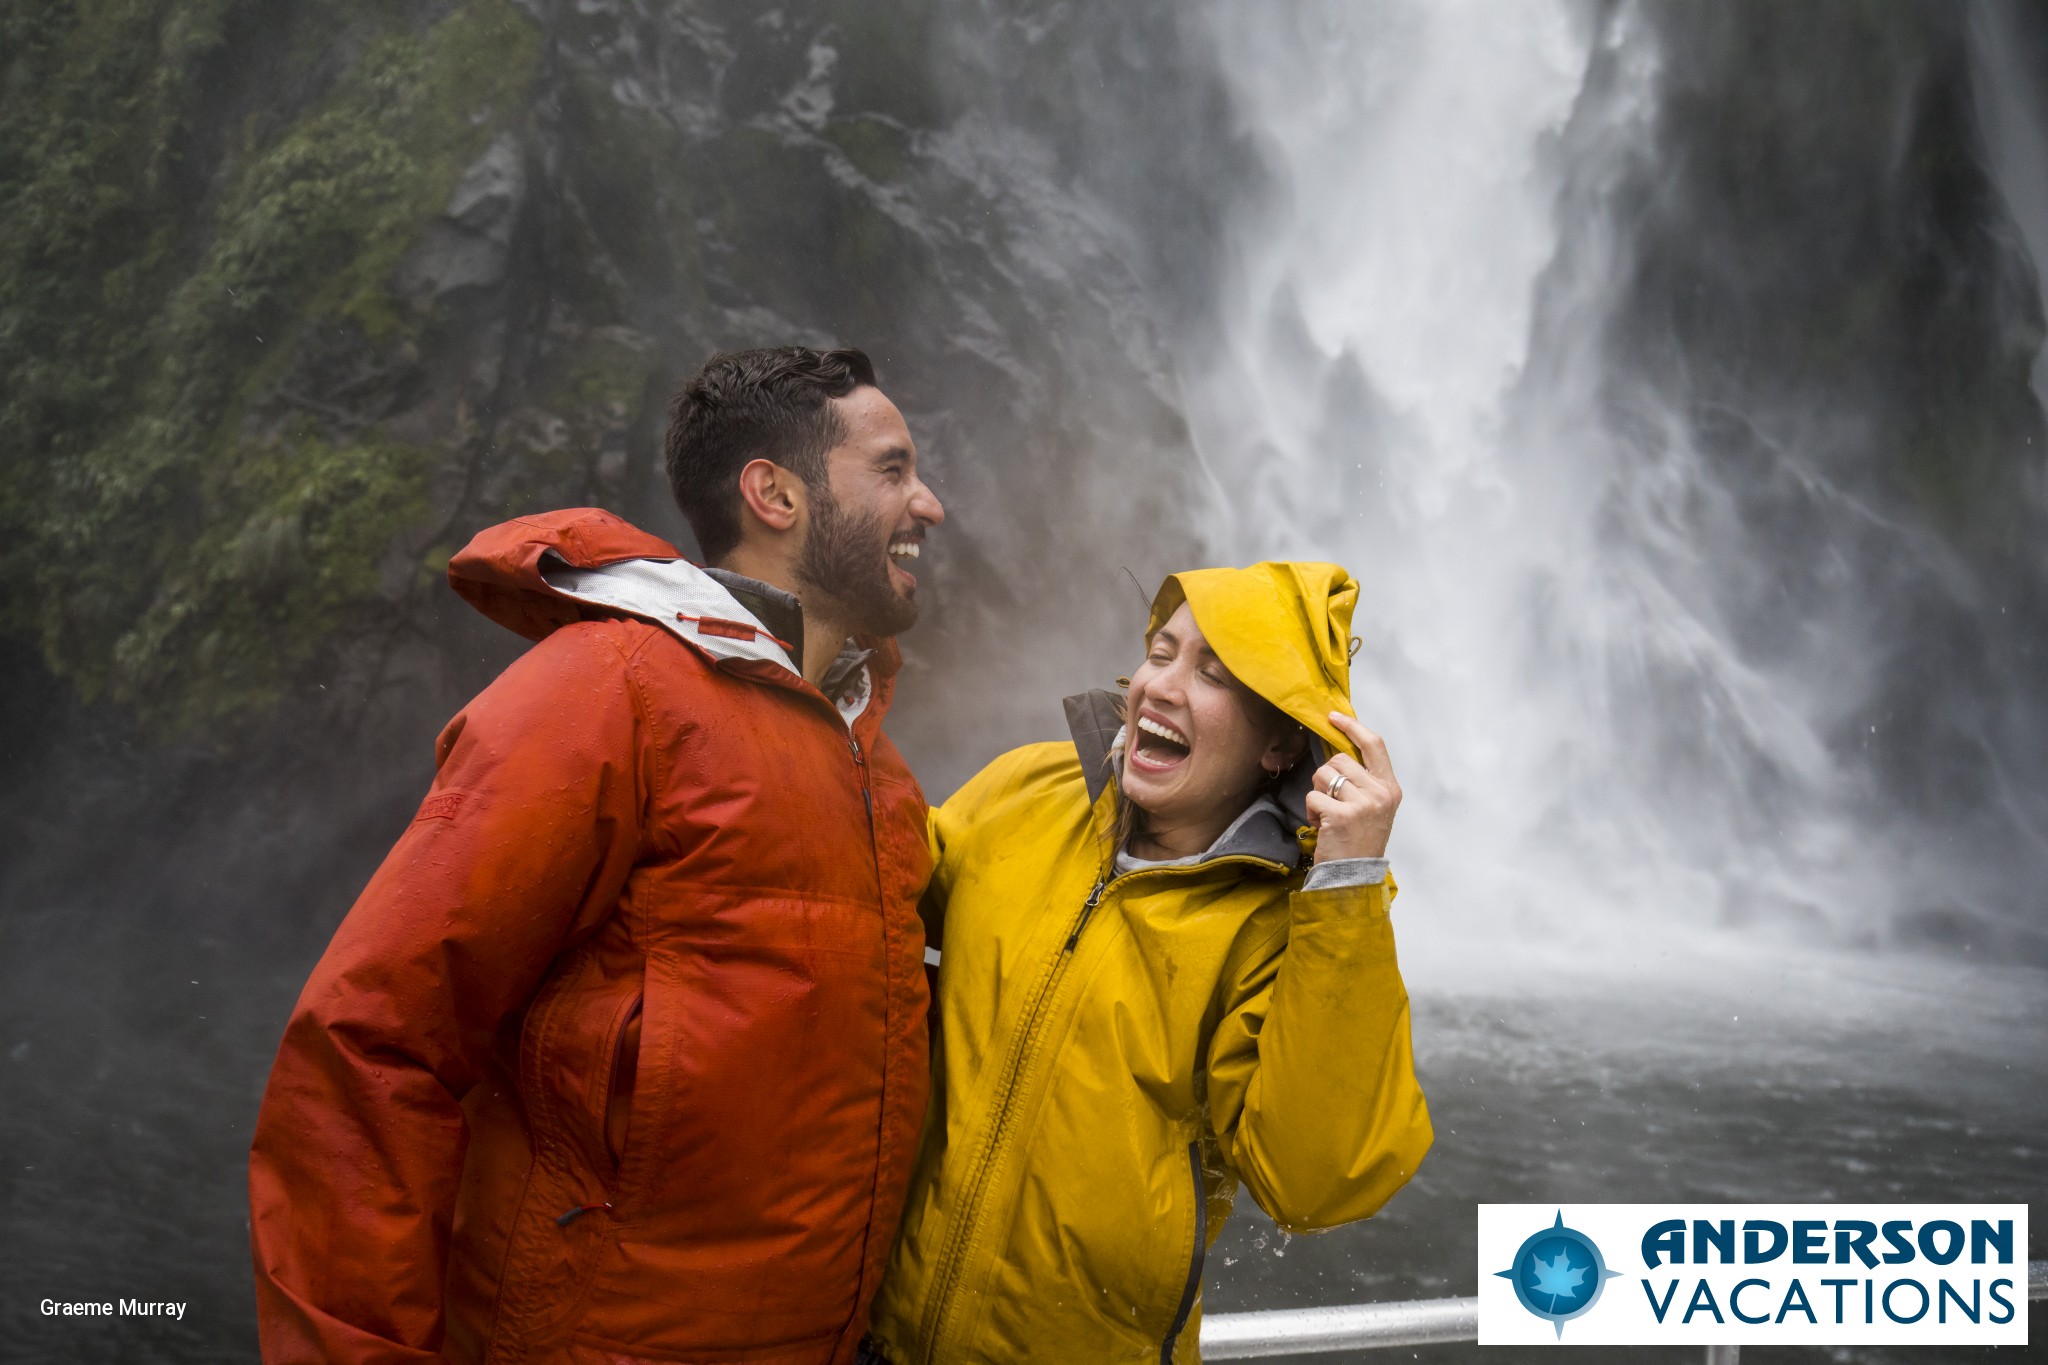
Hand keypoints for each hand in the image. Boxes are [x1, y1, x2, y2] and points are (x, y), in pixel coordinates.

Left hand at [1304, 712, 1399, 862]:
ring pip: (1324, 774)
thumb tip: (1339, 752)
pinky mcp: (1341, 815)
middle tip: (1331, 801)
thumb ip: (1363, 781)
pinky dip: (1311, 811)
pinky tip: (1322, 827)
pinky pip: (1313, 796)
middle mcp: (1380, 793)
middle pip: (1340, 759)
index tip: (1334, 717)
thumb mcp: (1373, 807)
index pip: (1374, 744)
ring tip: (1328, 815)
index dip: (1353, 726)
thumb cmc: (1359, 841)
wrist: (1354, 877)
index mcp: (1390, 788)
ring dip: (1318, 793)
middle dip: (1326, 776)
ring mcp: (1363, 804)